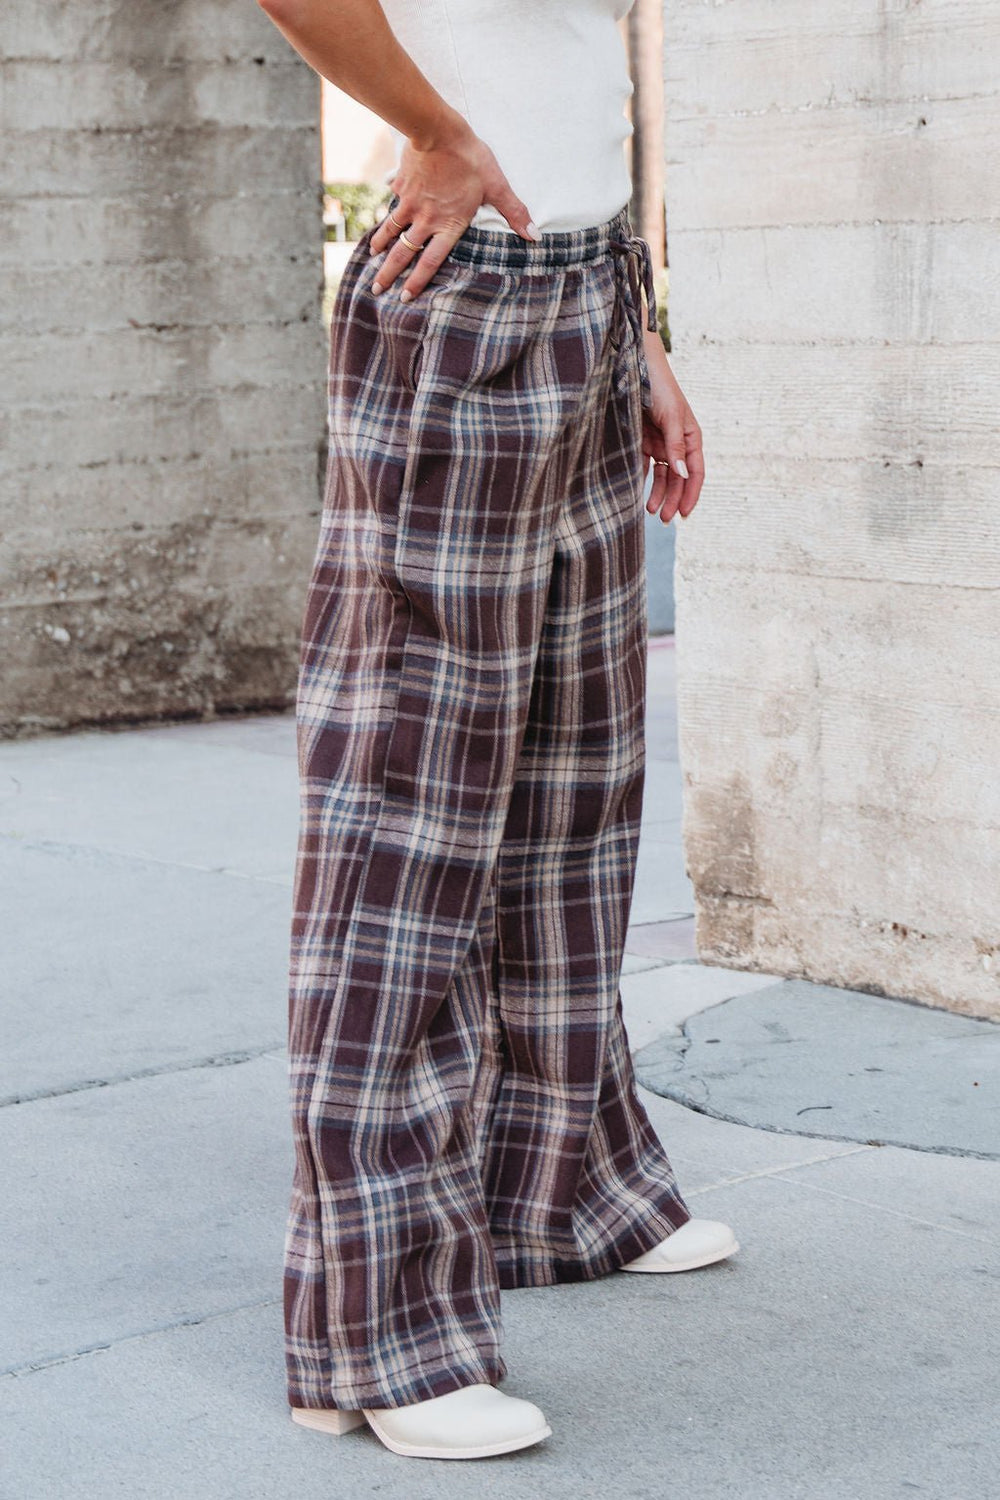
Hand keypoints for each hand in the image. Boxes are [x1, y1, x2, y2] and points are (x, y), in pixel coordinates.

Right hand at [368, 121, 538, 301]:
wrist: (437, 130)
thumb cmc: (470, 158)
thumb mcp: (496, 185)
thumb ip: (514, 212)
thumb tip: (534, 236)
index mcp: (448, 224)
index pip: (430, 261)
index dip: (417, 282)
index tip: (405, 297)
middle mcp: (426, 220)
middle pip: (404, 253)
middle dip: (389, 274)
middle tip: (376, 290)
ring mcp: (410, 204)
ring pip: (391, 233)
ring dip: (381, 249)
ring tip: (372, 261)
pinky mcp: (401, 188)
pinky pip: (391, 207)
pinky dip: (383, 220)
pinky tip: (376, 227)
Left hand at [641, 327, 704, 522]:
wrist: (633, 366)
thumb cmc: (658, 386)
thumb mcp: (671, 416)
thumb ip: (676, 446)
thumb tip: (683, 474)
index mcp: (691, 436)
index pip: (696, 472)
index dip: (691, 494)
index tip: (684, 514)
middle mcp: (677, 442)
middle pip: (679, 478)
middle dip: (673, 499)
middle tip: (665, 520)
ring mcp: (659, 442)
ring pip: (663, 476)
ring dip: (659, 494)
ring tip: (651, 511)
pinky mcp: (641, 441)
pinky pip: (645, 466)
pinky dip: (644, 481)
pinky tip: (638, 494)